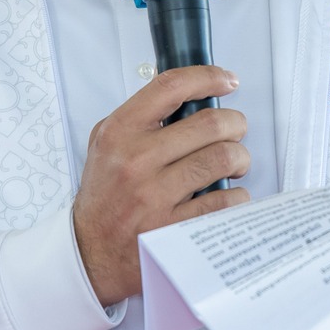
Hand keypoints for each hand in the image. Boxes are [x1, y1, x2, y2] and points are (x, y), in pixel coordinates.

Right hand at [72, 65, 250, 305]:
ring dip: (240, 157)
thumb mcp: (106, 144)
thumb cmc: (104, 196)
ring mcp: (155, 195)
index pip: (170, 88)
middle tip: (237, 129)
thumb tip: (185, 91)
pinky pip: (223, 201)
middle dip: (235, 123)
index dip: (207, 77)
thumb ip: (140, 117)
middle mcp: (136, 160)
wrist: (89, 252)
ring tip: (236, 162)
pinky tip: (229, 194)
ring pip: (222, 158)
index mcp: (120, 132)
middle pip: (209, 123)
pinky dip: (236, 195)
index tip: (226, 81)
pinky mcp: (173, 227)